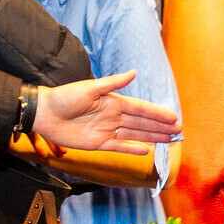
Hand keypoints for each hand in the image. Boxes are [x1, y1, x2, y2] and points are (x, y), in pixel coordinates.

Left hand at [36, 71, 180, 153]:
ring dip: (152, 137)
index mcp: (113, 102)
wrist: (45, 114)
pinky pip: (119, 147)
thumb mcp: (90, 88)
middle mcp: (113, 117)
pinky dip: (132, 149)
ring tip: (169, 139)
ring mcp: (107, 131)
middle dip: (160, 126)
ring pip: (135, 135)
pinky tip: (146, 151)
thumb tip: (134, 72)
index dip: (157, 113)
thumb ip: (113, 83)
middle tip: (178, 131)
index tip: (173, 117)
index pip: (140, 109)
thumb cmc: (65, 97)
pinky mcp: (98, 143)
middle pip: (142, 123)